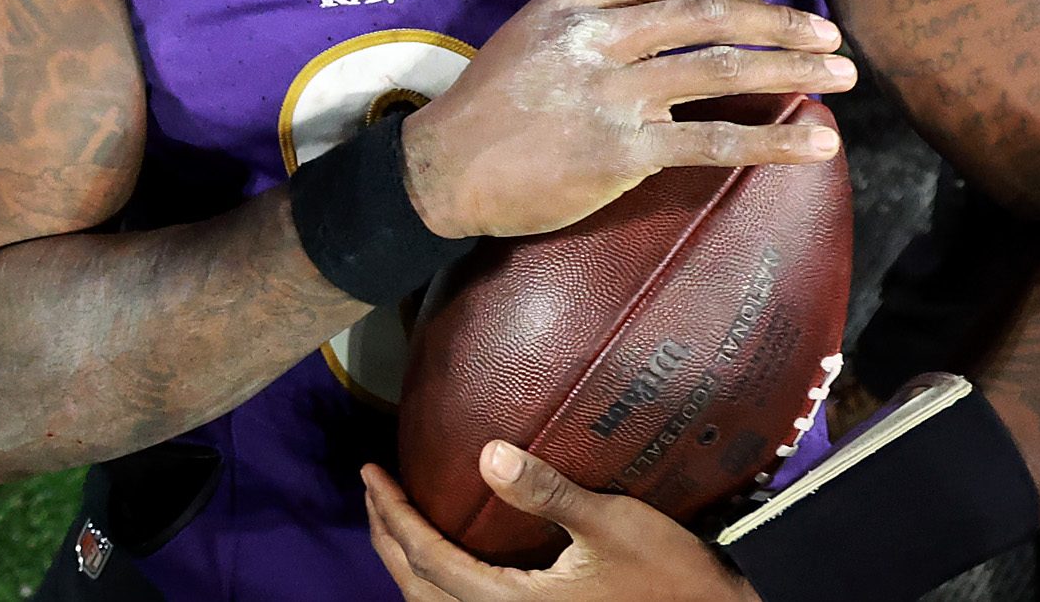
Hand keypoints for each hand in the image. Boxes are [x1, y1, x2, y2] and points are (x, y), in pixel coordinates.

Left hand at [361, 454, 757, 601]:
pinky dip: (441, 582)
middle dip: (386, 540)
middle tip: (372, 491)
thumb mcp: (612, 524)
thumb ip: (547, 492)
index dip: (392, 514)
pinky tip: (451, 552)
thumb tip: (486, 452)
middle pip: (420, 590)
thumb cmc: (671, 576)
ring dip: (409, 564)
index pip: (429, 558)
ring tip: (397, 519)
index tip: (369, 470)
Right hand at [401, 0, 851, 237]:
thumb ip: (597, 18)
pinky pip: (714, 141)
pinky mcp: (622, 150)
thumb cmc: (488, 105)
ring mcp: (613, 94)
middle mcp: (598, 38)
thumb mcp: (533, 35)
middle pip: (709, 18)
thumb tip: (678, 24)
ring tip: (843, 78)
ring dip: (793, 70)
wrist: (443, 168)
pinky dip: (774, 141)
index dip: (736, 0)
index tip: (772, 15)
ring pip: (722, 70)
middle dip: (781, 25)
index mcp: (576, 2)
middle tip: (831, 36)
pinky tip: (817, 144)